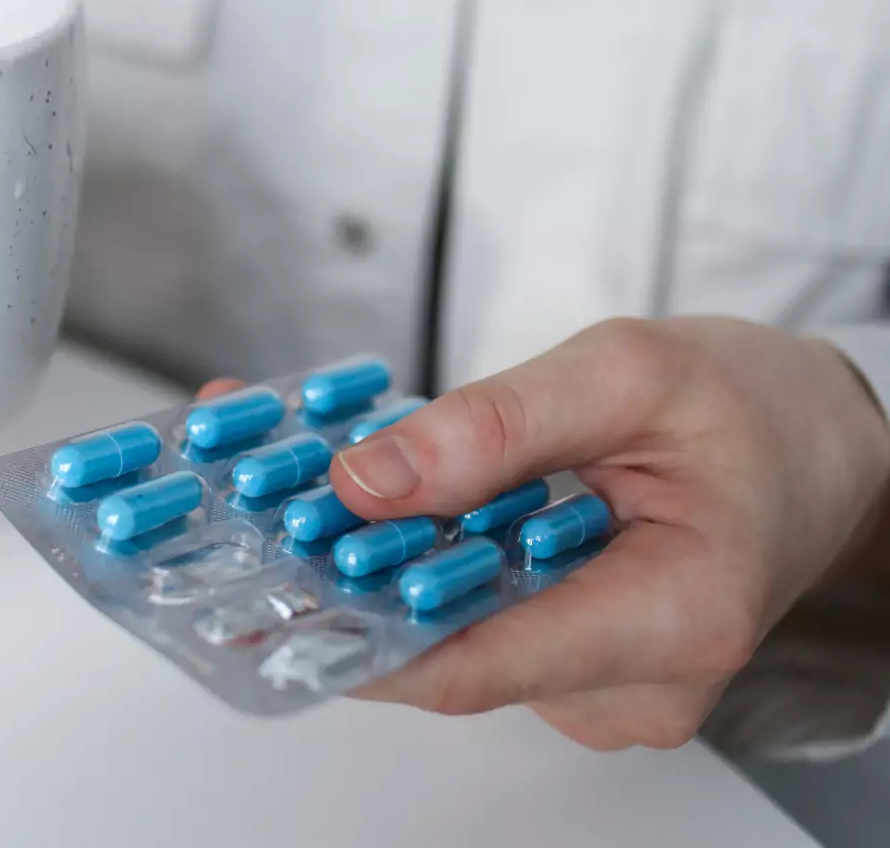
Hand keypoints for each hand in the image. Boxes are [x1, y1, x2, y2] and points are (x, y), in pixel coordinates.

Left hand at [204, 318, 889, 748]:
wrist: (816, 448)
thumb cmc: (754, 410)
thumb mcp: (629, 372)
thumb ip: (499, 426)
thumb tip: (367, 480)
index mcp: (672, 617)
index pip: (479, 663)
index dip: (357, 634)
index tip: (258, 599)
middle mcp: (630, 680)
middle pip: (447, 649)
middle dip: (337, 577)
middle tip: (236, 512)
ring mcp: (598, 680)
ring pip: (448, 633)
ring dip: (365, 562)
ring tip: (276, 486)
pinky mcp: (569, 657)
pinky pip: (470, 618)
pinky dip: (409, 559)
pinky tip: (354, 500)